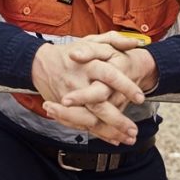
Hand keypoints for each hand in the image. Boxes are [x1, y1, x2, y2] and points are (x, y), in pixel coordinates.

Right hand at [31, 33, 145, 144]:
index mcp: (87, 64)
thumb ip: (114, 40)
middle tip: (134, 130)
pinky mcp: (64, 108)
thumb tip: (136, 42)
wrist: (39, 63)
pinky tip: (113, 139)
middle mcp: (78, 82)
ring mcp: (69, 98)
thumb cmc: (69, 52)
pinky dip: (96, 134)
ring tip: (127, 138)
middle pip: (98, 103)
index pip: (109, 75)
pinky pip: (80, 124)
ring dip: (109, 131)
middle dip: (117, 119)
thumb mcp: (91, 41)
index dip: (125, 86)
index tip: (140, 98)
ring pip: (89, 119)